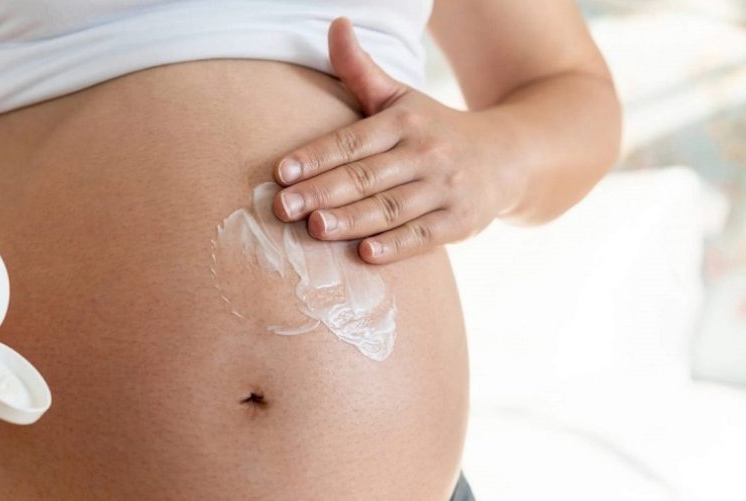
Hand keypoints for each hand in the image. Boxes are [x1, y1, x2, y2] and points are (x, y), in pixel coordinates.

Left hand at [272, 17, 524, 263]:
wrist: (511, 156)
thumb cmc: (435, 129)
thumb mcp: (401, 97)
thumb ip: (361, 70)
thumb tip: (335, 23)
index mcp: (404, 122)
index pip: (351, 141)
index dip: (315, 156)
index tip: (281, 172)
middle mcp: (425, 152)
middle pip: (365, 176)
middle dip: (322, 191)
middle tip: (284, 207)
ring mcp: (446, 188)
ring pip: (391, 207)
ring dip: (352, 220)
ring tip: (315, 228)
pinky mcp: (461, 221)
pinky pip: (424, 236)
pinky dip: (396, 245)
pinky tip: (366, 254)